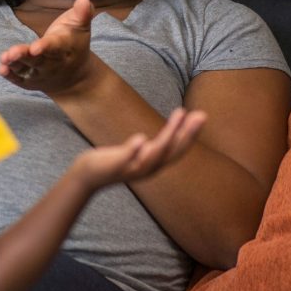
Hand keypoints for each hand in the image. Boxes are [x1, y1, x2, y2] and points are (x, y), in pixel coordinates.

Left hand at [0, 0, 94, 94]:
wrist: (75, 75)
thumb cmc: (74, 43)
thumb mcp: (80, 27)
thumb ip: (82, 13)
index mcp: (63, 48)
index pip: (54, 47)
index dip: (45, 47)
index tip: (35, 47)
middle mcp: (51, 63)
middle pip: (37, 60)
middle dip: (24, 56)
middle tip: (11, 53)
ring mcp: (40, 73)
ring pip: (26, 70)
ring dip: (14, 65)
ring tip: (4, 58)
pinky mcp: (30, 80)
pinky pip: (19, 79)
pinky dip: (10, 76)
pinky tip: (1, 69)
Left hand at [72, 108, 207, 189]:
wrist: (88, 175)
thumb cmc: (115, 161)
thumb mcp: (140, 153)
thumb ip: (155, 147)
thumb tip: (173, 131)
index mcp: (155, 163)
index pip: (178, 148)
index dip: (191, 133)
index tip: (202, 115)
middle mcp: (148, 168)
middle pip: (173, 151)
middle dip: (188, 133)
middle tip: (202, 115)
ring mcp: (131, 168)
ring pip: (154, 155)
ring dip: (168, 136)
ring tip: (179, 115)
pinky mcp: (114, 167)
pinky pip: (126, 159)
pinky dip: (134, 150)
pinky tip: (141, 138)